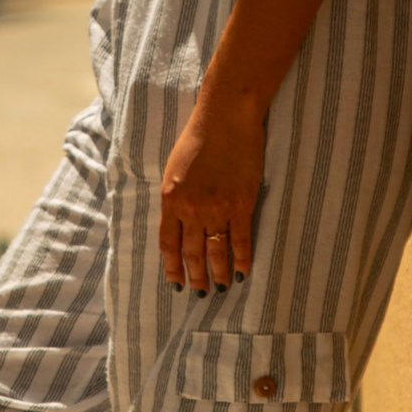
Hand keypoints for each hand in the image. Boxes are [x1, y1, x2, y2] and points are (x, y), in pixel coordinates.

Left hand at [159, 83, 266, 290]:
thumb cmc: (198, 137)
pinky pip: (241, 240)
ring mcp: (217, 208)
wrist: (225, 117)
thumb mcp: (174, 168)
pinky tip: (242, 273)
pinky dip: (242, 259)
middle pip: (192, 253)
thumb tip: (177, 221)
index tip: (176, 284)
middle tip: (199, 294)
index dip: (172, 268)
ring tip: (221, 288)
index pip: (168, 244)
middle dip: (195, 277)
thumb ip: (175, 196)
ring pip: (216, 252)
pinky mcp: (241, 204)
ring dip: (218, 273)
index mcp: (171, 199)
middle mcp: (191, 209)